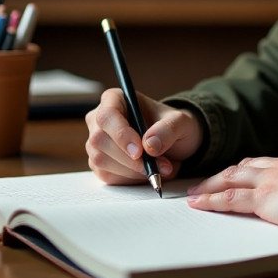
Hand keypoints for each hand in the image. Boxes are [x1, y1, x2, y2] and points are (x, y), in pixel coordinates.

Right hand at [85, 88, 203, 185]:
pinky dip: (130, 179)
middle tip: (160, 165)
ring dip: (133, 170)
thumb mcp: (180, 122)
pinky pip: (108, 176)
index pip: (107, 115)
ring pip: (101, 161)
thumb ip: (168, 129)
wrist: (172, 143)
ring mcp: (96, 142)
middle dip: (131, 159)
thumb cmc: (171, 126)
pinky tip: (146, 171)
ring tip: (159, 167)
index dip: (120, 134)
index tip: (139, 151)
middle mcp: (100, 119)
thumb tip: (149, 144)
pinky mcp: (99, 163)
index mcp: (115, 99)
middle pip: (100, 140)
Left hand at [186, 149, 277, 228]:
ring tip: (195, 193)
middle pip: (243, 168)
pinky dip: (212, 201)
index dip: (248, 169)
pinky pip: (231, 199)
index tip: (239, 172)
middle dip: (223, 176)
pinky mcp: (262, 198)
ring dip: (211, 186)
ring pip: (231, 179)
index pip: (266, 163)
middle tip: (206, 182)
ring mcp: (268, 180)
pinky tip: (199, 204)